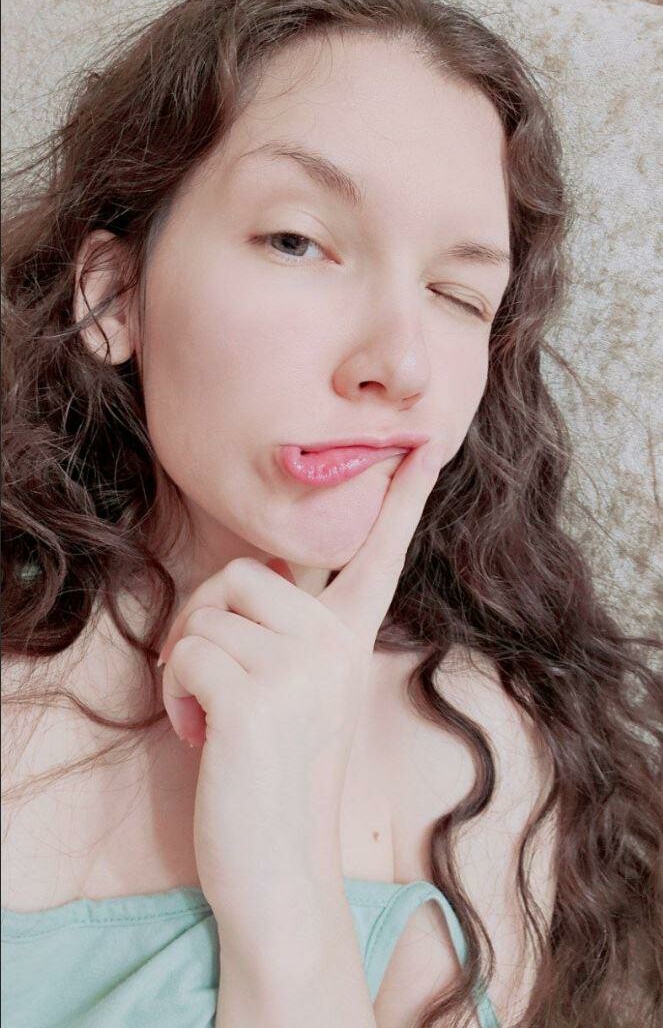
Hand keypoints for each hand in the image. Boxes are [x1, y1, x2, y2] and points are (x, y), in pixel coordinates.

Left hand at [157, 439, 443, 939]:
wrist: (281, 875)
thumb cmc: (279, 784)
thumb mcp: (301, 699)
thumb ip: (291, 638)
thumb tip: (245, 581)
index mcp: (350, 644)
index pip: (378, 558)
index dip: (402, 501)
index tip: (425, 449)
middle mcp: (334, 647)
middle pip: (244, 572)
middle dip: (208, 617)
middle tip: (212, 677)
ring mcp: (300, 670)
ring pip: (208, 612)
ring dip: (187, 661)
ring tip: (209, 713)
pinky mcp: (256, 699)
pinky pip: (188, 653)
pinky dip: (175, 691)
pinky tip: (197, 732)